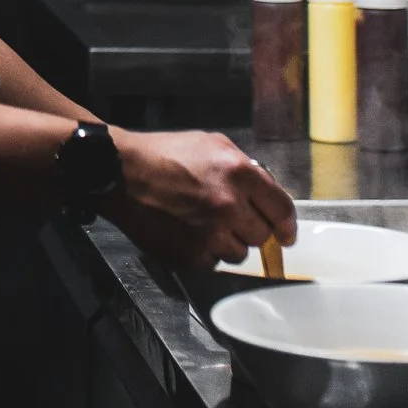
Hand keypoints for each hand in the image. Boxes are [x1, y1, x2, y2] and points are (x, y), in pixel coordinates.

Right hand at [102, 131, 295, 268]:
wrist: (120, 172)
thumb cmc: (163, 154)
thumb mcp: (211, 144)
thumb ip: (244, 167)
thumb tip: (267, 192)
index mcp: (238, 173)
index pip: (282, 209)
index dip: (287, 224)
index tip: (286, 233)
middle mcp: (228, 204)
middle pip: (262, 236)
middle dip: (250, 228)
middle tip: (230, 218)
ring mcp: (210, 232)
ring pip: (239, 253)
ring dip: (227, 242)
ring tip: (203, 224)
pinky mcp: (190, 254)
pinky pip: (213, 263)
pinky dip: (204, 253)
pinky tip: (188, 233)